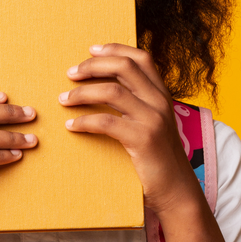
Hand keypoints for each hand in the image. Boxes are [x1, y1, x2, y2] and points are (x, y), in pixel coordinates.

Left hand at [58, 43, 198, 215]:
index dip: (115, 49)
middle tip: (70, 74)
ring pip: (111, 91)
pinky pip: (106, 122)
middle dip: (93, 65)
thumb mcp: (153, 124)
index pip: (141, 58)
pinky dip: (84, 121)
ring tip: (63, 99)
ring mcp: (153, 119)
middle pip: (124, 66)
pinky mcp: (143, 139)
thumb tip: (104, 89)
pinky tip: (71, 125)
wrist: (177, 192)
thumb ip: (137, 105)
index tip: (91, 50)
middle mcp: (159, 102)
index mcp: (162, 95)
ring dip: (82, 93)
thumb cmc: (157, 159)